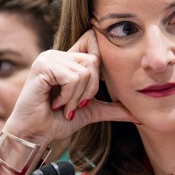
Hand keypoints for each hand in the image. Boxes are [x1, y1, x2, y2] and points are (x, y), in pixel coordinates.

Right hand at [1, 30, 138, 145]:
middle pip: (95, 60)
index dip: (100, 60)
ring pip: (86, 71)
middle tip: (74, 105)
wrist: (35, 135)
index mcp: (69, 60)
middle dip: (90, 90)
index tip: (89, 90)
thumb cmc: (57, 122)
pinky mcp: (42, 66)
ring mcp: (49, 57)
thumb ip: (114, 108)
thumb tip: (139, 115)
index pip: (93, 39)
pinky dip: (68, 96)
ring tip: (63, 106)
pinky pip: (72, 78)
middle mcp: (59, 54)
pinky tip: (54, 103)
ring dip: (77, 96)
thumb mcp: (91, 112)